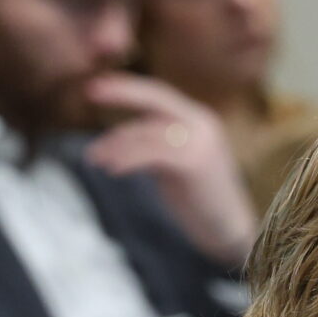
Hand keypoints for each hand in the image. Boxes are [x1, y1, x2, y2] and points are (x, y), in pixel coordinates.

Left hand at [82, 72, 257, 269]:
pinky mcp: (194, 162)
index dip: (128, 87)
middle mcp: (202, 124)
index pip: (159, 94)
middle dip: (122, 93)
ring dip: (116, 143)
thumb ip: (156, 144)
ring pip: (148, 131)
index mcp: (198, 121)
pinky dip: (128, 159)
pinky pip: (152, 153)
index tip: (96, 85)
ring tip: (94, 158)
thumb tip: (120, 138)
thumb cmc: (200, 201)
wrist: (228, 230)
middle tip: (89, 91)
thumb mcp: (175, 163)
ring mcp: (201, 142)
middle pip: (156, 98)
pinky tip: (112, 170)